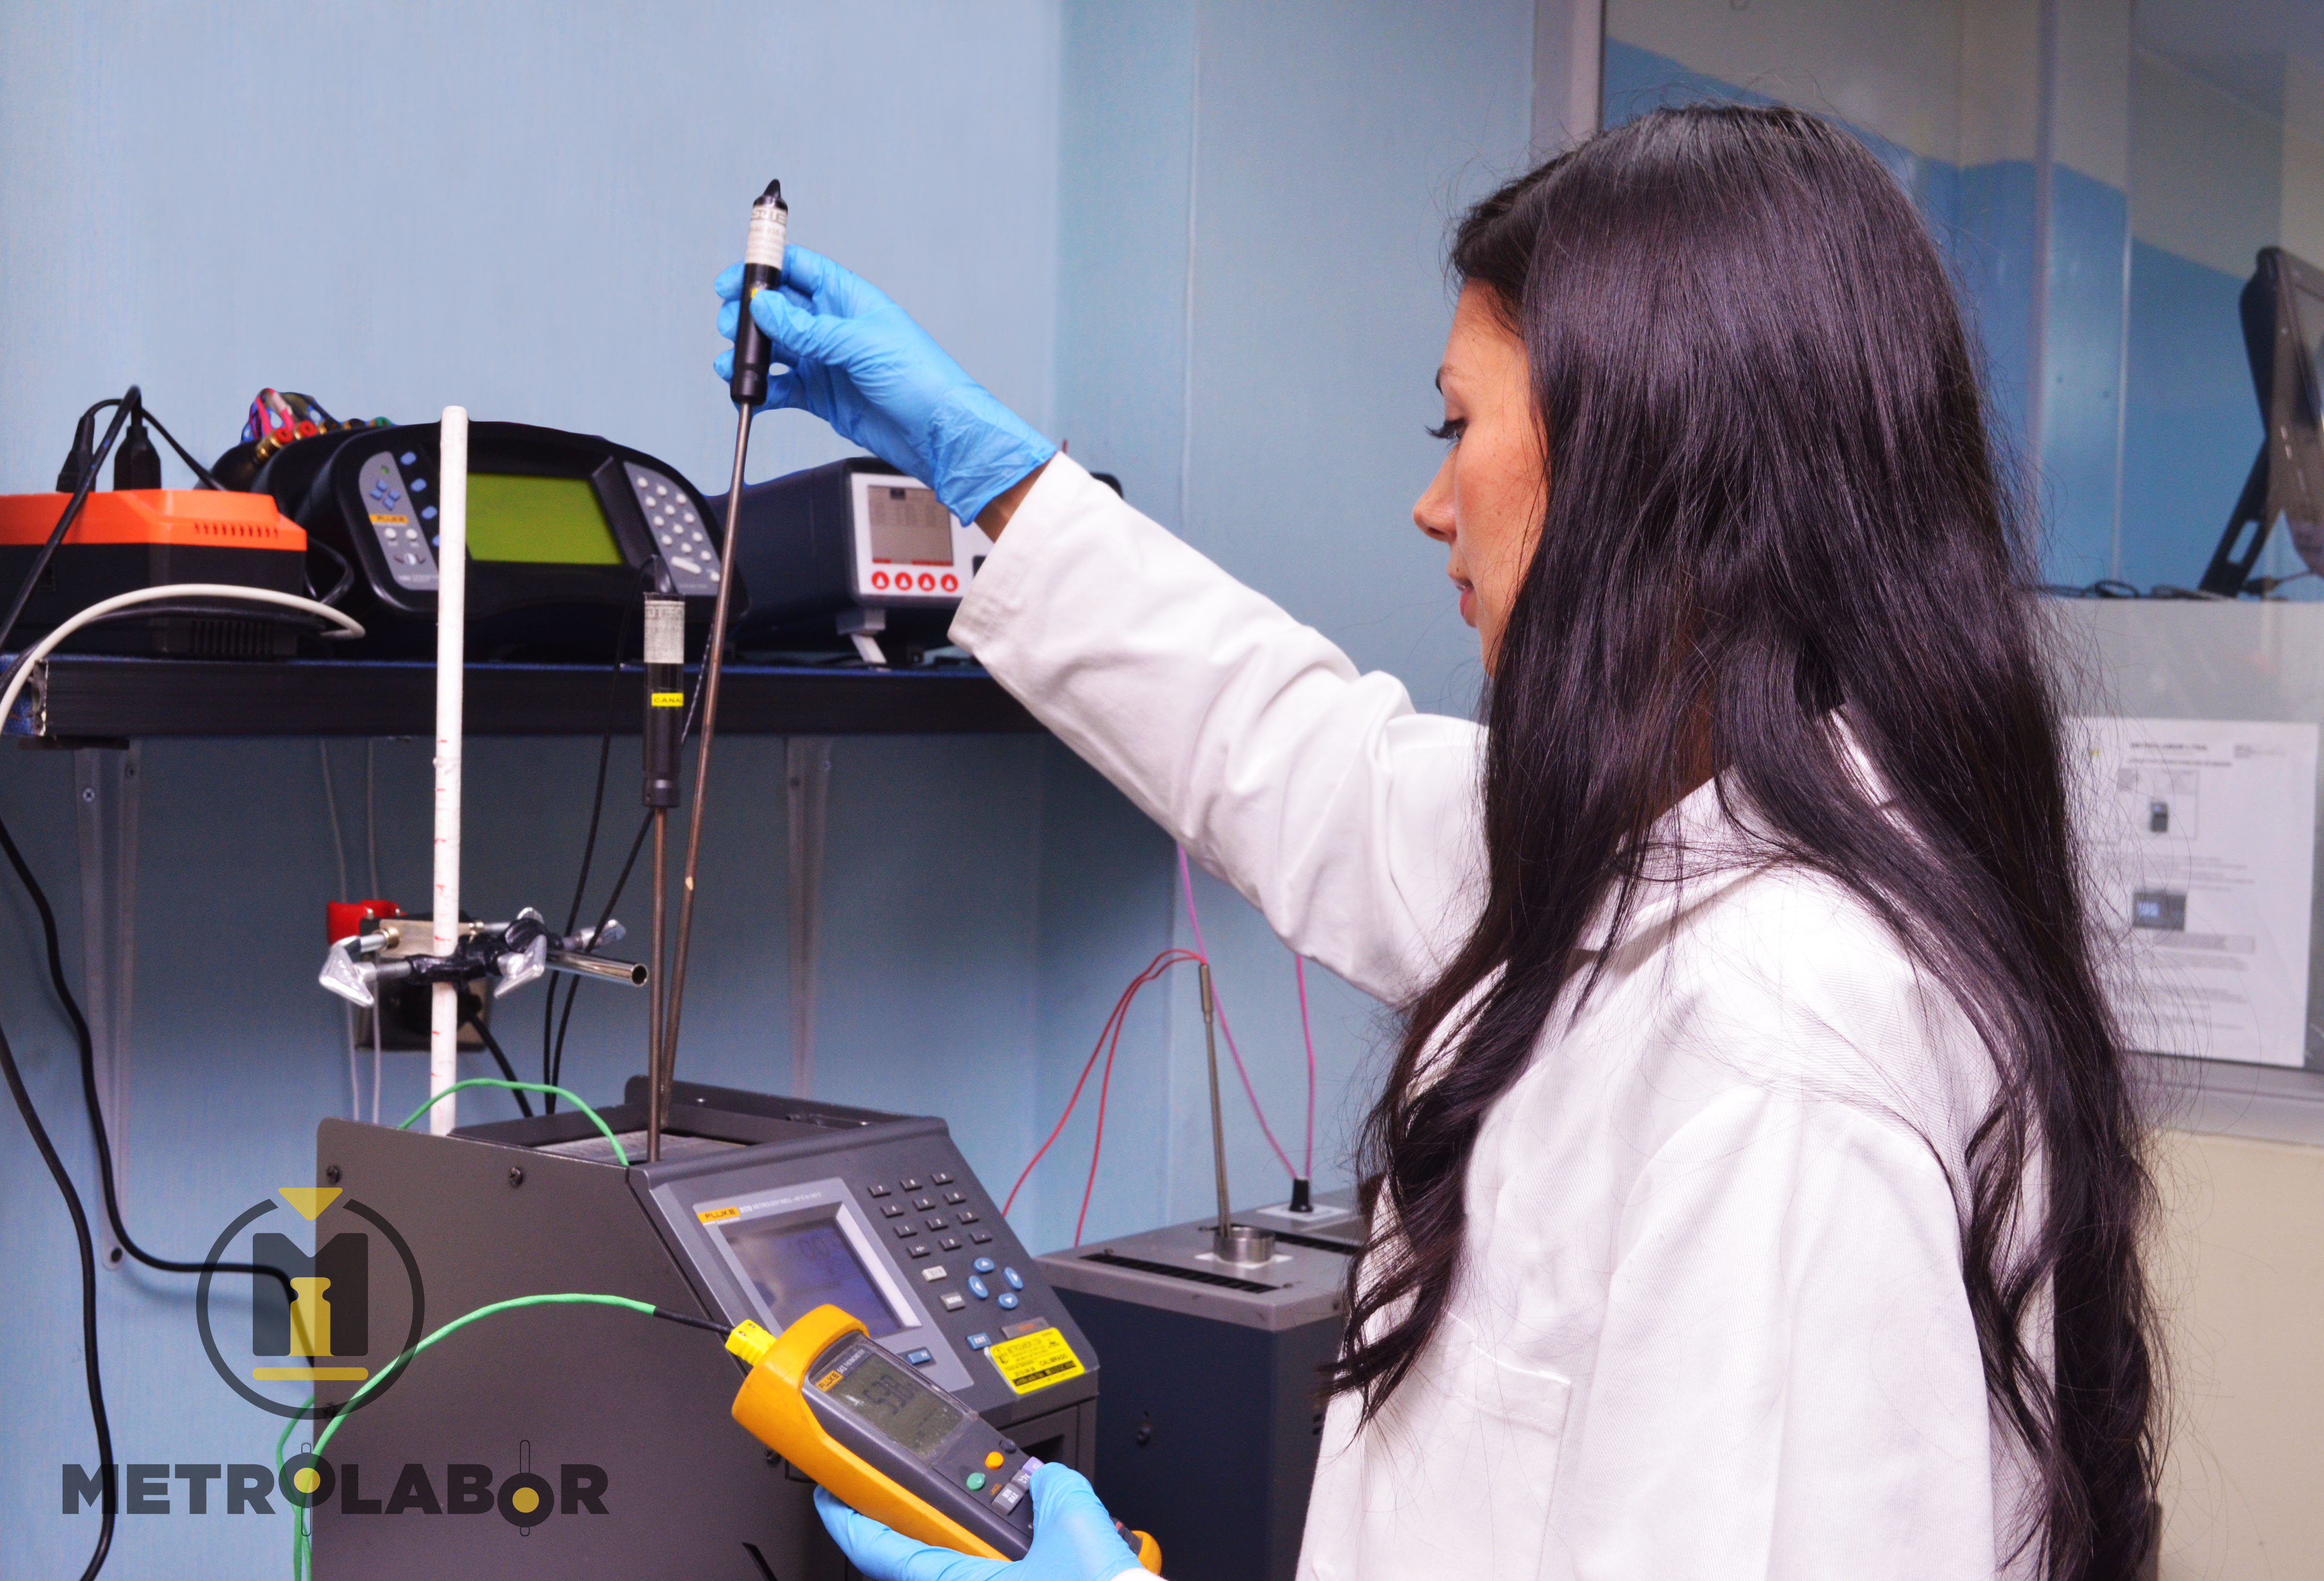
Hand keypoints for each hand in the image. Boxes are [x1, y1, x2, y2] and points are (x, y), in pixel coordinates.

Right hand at [715, 246, 1055, 525]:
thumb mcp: (861, 345)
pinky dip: (763, 389)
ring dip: (751, 354)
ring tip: (731, 363)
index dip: (764, 268)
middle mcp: (835, 327)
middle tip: (731, 325)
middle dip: (750, 314)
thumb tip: (765, 307)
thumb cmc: (922, 379)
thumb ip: (809, 329)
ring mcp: (828, 362)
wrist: (940, 435)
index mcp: (849, 299)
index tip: (733, 279)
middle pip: (780, 308)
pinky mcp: (824, 396)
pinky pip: (783, 387)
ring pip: (777, 349)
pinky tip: (749, 392)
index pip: (799, 269)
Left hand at [814, 1462, 1145, 1580]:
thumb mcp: (1076, 1525)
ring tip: (996, 1514)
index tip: (829, 1495)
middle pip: (915, 1560)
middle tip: (914, 1491)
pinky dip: (996, 1560)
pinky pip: (992, 1577)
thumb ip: (1052, 1488)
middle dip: (919, 1522)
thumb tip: (1046, 1481)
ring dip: (964, 1543)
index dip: (846, 1517)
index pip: (879, 1549)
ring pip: (955, 1570)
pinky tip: (1029, 1548)